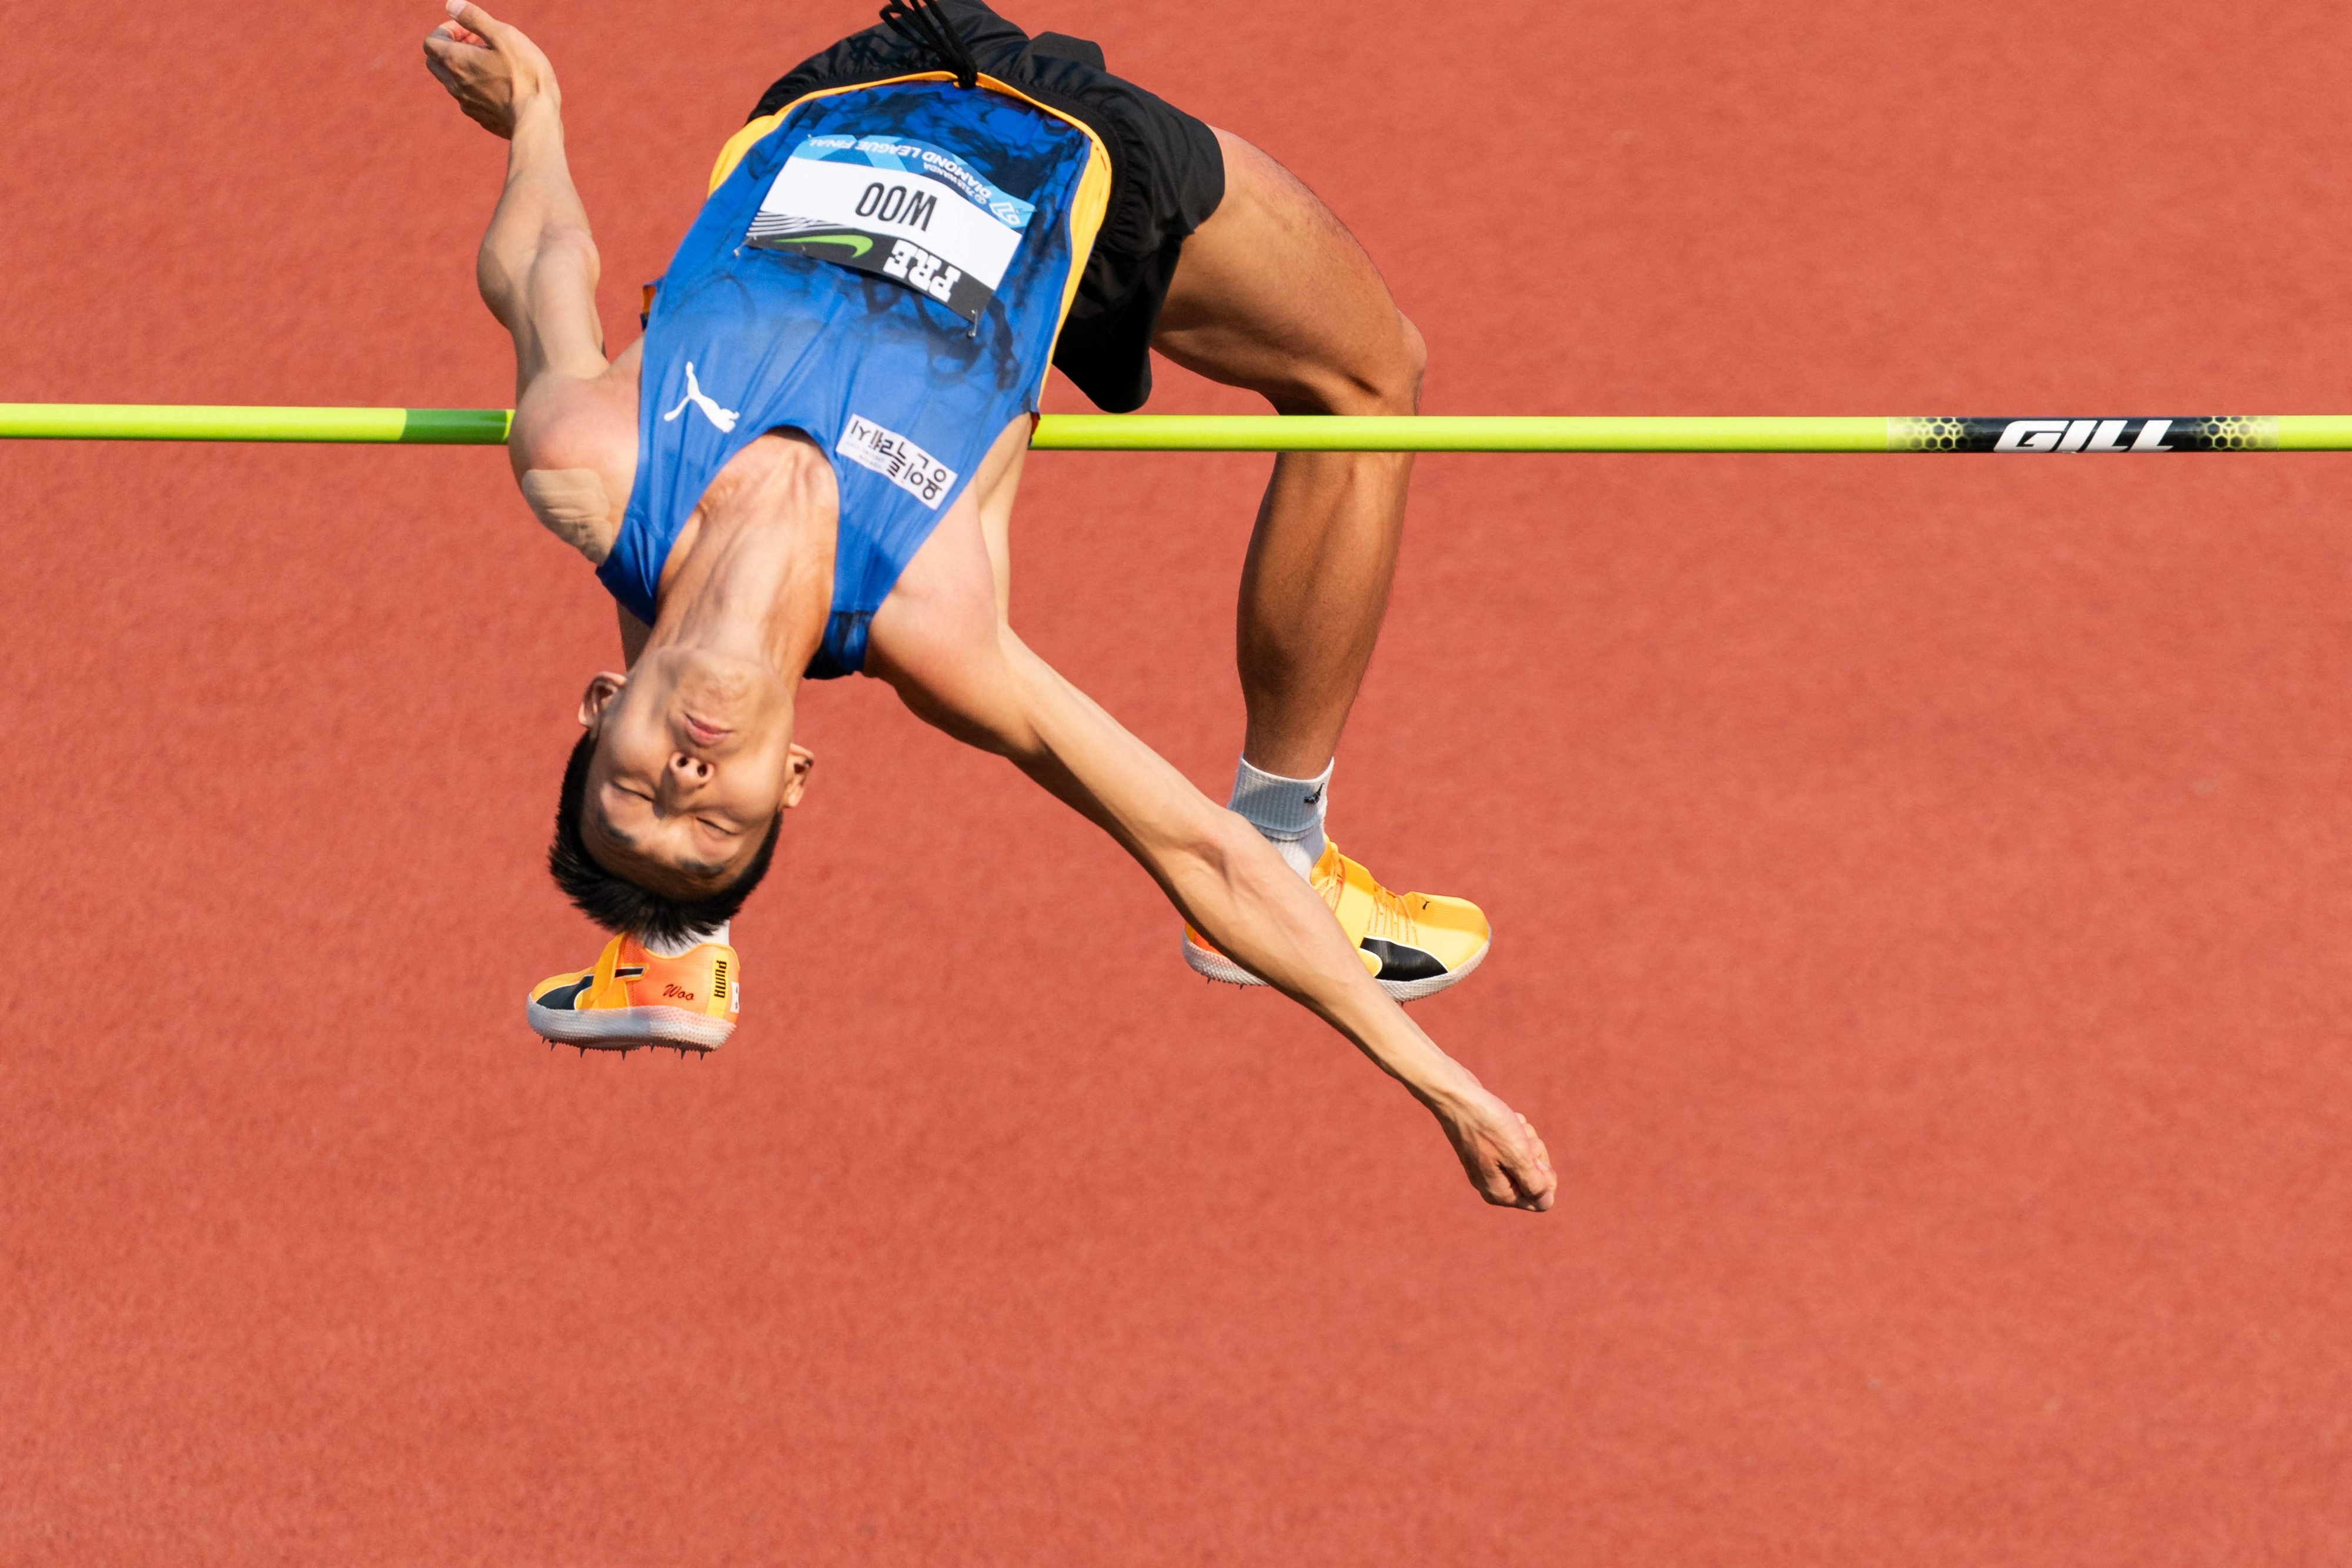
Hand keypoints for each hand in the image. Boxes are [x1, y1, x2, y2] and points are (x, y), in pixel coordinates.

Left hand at [422, 0, 558, 137]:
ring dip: (464, 67)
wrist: (537, 120)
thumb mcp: (503, 35)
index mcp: (455, 61)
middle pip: (435, 62)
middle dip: (450, 47)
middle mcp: (454, 84)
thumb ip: (475, 18)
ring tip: (492, 63)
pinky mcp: (480, 117)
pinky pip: (468, 97)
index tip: (469, 30)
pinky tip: (500, 85)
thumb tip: (451, 5)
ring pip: (451, 80)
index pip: (430, 42)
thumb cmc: (524, 74)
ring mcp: (466, 104)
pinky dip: (475, 85)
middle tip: (477, 43)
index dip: (446, 30)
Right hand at [1431, 1086, 1556, 1211]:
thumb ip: (1534, 1184)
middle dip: (1534, 1153)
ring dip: (1525, 1137)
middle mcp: (1493, 1184)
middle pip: (1536, 1177)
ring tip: (1508, 1124)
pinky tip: (1501, 1119)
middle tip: (1518, 1137)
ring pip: (1528, 1155)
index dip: (1545, 1175)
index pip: (1540, 1199)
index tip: (1531, 1155)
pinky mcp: (1487, 1148)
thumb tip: (1546, 1203)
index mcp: (1499, 1193)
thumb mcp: (1518, 1156)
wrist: (1456, 1096)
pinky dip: (1515, 1128)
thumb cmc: (1488, 1125)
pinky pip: (1515, 1142)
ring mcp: (1489, 1165)